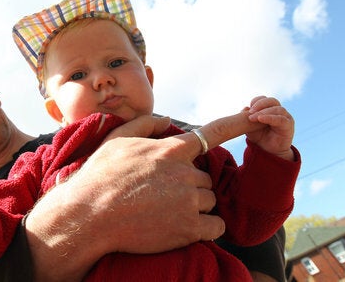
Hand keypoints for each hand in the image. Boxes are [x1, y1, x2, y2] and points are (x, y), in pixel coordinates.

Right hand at [27, 113, 269, 280]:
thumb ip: (146, 123)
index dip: (237, 123)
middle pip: (205, 177)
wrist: (89, 217)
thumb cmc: (100, 176)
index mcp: (170, 150)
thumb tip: (168, 119)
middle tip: (162, 193)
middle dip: (190, 184)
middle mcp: (184, 173)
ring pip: (209, 200)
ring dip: (196, 205)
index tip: (255, 116)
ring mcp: (187, 201)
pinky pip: (215, 225)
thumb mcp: (117, 139)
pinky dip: (206, 226)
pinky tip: (184, 226)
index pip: (212, 133)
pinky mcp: (188, 228)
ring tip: (165, 210)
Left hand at [245, 96, 294, 159]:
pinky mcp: (289, 125)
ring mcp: (285, 117)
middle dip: (260, 104)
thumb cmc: (260, 137)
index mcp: (270, 109)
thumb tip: (244, 108)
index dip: (256, 101)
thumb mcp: (250, 127)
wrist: (269, 151)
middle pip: (272, 101)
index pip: (264, 99)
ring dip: (264, 112)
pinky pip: (281, 119)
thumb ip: (246, 118)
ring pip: (277, 109)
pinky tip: (260, 119)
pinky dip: (270, 118)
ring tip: (253, 117)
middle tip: (250, 112)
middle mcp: (279, 111)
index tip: (248, 107)